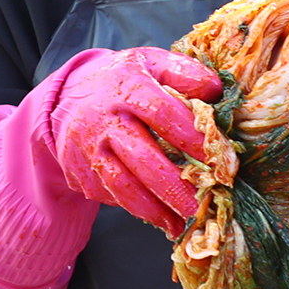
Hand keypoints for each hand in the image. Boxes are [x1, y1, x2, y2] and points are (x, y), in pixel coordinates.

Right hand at [44, 47, 223, 236]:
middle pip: (142, 159)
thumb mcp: (152, 62)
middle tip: (202, 208)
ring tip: (179, 225)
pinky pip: (108, 195)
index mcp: (127, 88)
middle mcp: (103, 120)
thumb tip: (215, 91)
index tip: (218, 160)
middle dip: (175, 188)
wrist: (69, 94)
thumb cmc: (123, 79)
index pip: (163, 114)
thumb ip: (185, 73)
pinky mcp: (78, 172)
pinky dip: (134, 208)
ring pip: (120, 185)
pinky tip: (158, 215)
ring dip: (152, 210)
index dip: (191, 138)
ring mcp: (86, 149)